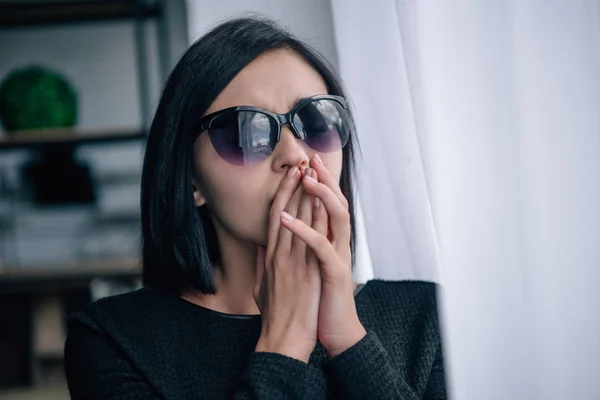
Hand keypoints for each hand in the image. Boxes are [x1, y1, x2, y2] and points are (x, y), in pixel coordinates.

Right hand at [253, 166, 321, 362]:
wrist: (282, 341)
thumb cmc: (274, 316)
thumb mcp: (261, 288)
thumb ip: (261, 264)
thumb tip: (261, 247)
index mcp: (269, 258)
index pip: (274, 218)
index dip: (282, 194)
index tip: (290, 175)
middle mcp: (279, 255)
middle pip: (285, 212)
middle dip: (294, 186)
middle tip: (301, 162)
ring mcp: (292, 262)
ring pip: (298, 220)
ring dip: (306, 194)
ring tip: (311, 172)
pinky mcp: (306, 272)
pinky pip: (312, 239)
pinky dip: (316, 218)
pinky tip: (321, 201)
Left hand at [280, 154, 365, 357]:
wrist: (334, 332)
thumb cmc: (318, 301)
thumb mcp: (304, 271)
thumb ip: (293, 251)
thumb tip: (271, 238)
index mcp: (328, 241)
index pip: (325, 205)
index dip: (316, 183)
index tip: (303, 163)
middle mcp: (337, 244)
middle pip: (335, 203)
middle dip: (323, 179)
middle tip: (311, 157)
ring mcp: (338, 256)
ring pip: (335, 217)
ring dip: (320, 196)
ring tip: (304, 178)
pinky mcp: (335, 272)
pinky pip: (320, 246)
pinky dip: (303, 231)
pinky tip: (287, 219)